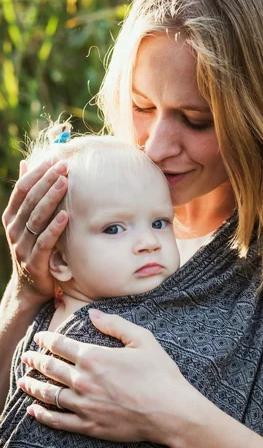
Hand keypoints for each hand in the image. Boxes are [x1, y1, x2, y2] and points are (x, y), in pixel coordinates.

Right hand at [2, 159, 68, 306]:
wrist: (30, 287)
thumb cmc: (33, 249)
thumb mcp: (26, 222)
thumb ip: (26, 196)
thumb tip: (26, 164)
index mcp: (11, 218)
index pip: (22, 190)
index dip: (37, 173)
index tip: (54, 159)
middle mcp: (13, 230)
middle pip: (30, 200)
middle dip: (47, 181)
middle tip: (64, 166)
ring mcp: (22, 246)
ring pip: (37, 217)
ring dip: (51, 198)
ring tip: (65, 182)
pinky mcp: (34, 261)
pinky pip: (45, 242)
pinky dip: (55, 228)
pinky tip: (65, 215)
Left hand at [17, 310, 197, 444]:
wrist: (170, 411)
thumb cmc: (160, 373)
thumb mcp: (142, 339)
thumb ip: (114, 324)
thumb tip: (93, 313)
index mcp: (95, 357)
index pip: (61, 346)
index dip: (47, 340)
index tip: (39, 337)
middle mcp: (83, 380)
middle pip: (51, 368)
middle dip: (37, 361)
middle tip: (28, 357)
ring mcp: (84, 405)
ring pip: (50, 394)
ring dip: (33, 386)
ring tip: (23, 381)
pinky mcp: (89, 425)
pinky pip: (58, 420)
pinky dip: (43, 415)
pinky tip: (34, 411)